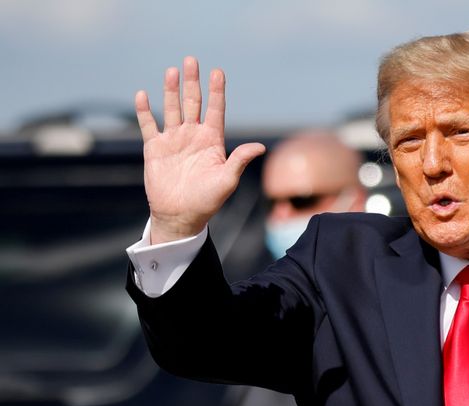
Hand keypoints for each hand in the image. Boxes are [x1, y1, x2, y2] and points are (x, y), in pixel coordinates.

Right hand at [135, 57, 265, 243]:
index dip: (216, 91)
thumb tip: (260, 146)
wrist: (181, 216)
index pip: (215, 110)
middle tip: (191, 60)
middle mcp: (193, 136)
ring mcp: (174, 140)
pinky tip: (143, 94)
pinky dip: (145, 111)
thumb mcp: (227, 180)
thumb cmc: (207, 200)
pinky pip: (149, 125)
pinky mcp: (155, 149)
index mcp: (212, 141)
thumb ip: (239, 160)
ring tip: (172, 71)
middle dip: (193, 82)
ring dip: (171, 90)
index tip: (218, 72)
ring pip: (172, 108)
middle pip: (193, 103)